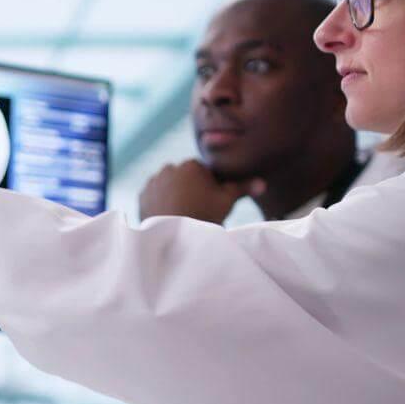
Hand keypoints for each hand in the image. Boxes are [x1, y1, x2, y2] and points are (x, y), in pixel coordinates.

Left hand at [138, 158, 260, 222]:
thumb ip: (242, 188)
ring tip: (182, 215)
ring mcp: (152, 182)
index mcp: (190, 165)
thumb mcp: (227, 201)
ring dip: (174, 195)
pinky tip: (169, 217)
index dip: (209, 189)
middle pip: (185, 178)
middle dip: (190, 190)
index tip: (210, 204)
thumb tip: (263, 183)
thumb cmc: (205, 217)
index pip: (203, 173)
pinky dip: (161, 204)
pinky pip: (155, 197)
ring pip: (169, 187)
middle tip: (197, 211)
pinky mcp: (141, 197)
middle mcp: (168, 168)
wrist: (176, 239)